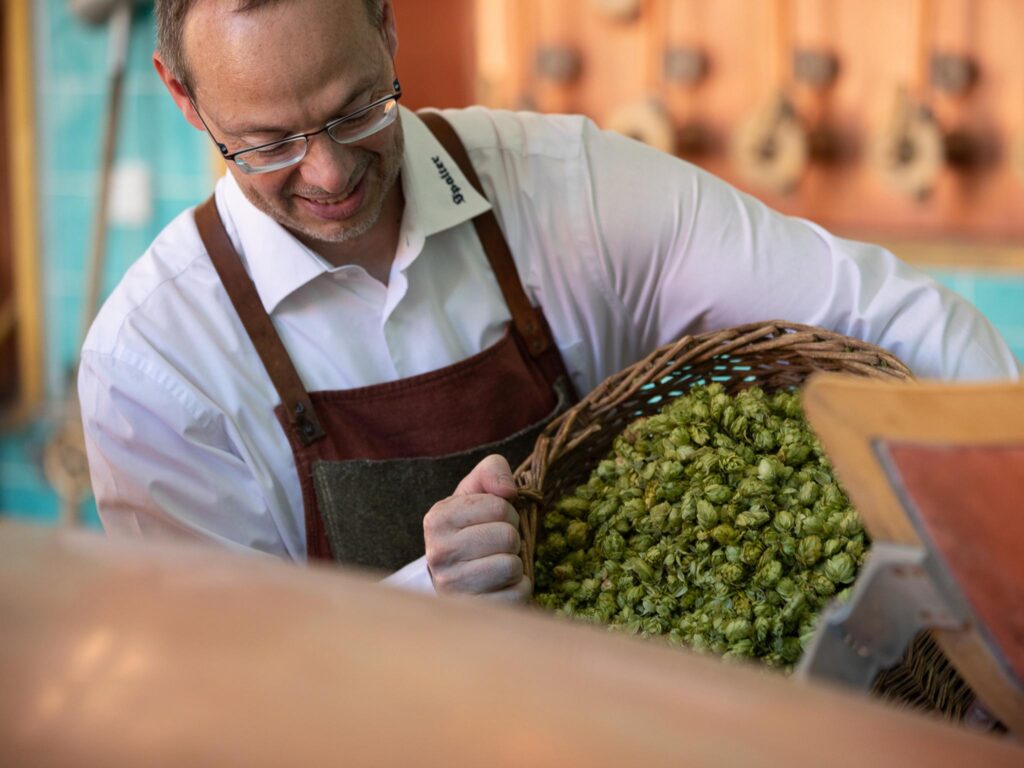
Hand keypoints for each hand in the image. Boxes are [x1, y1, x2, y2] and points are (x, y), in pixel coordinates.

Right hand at [423, 454, 531, 600]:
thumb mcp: (475, 491)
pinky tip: (499, 586)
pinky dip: (518, 588)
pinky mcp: (472, 611)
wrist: (455, 575)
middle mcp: (438, 554)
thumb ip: (492, 471)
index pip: (500, 506)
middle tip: (497, 545)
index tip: (493, 521)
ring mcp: (452, 587)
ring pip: (511, 566)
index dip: (507, 512)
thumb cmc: (471, 528)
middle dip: (512, 538)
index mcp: (437, 519)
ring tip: (497, 564)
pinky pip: (517, 594)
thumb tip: (508, 490)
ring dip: (514, 564)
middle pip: (507, 536)